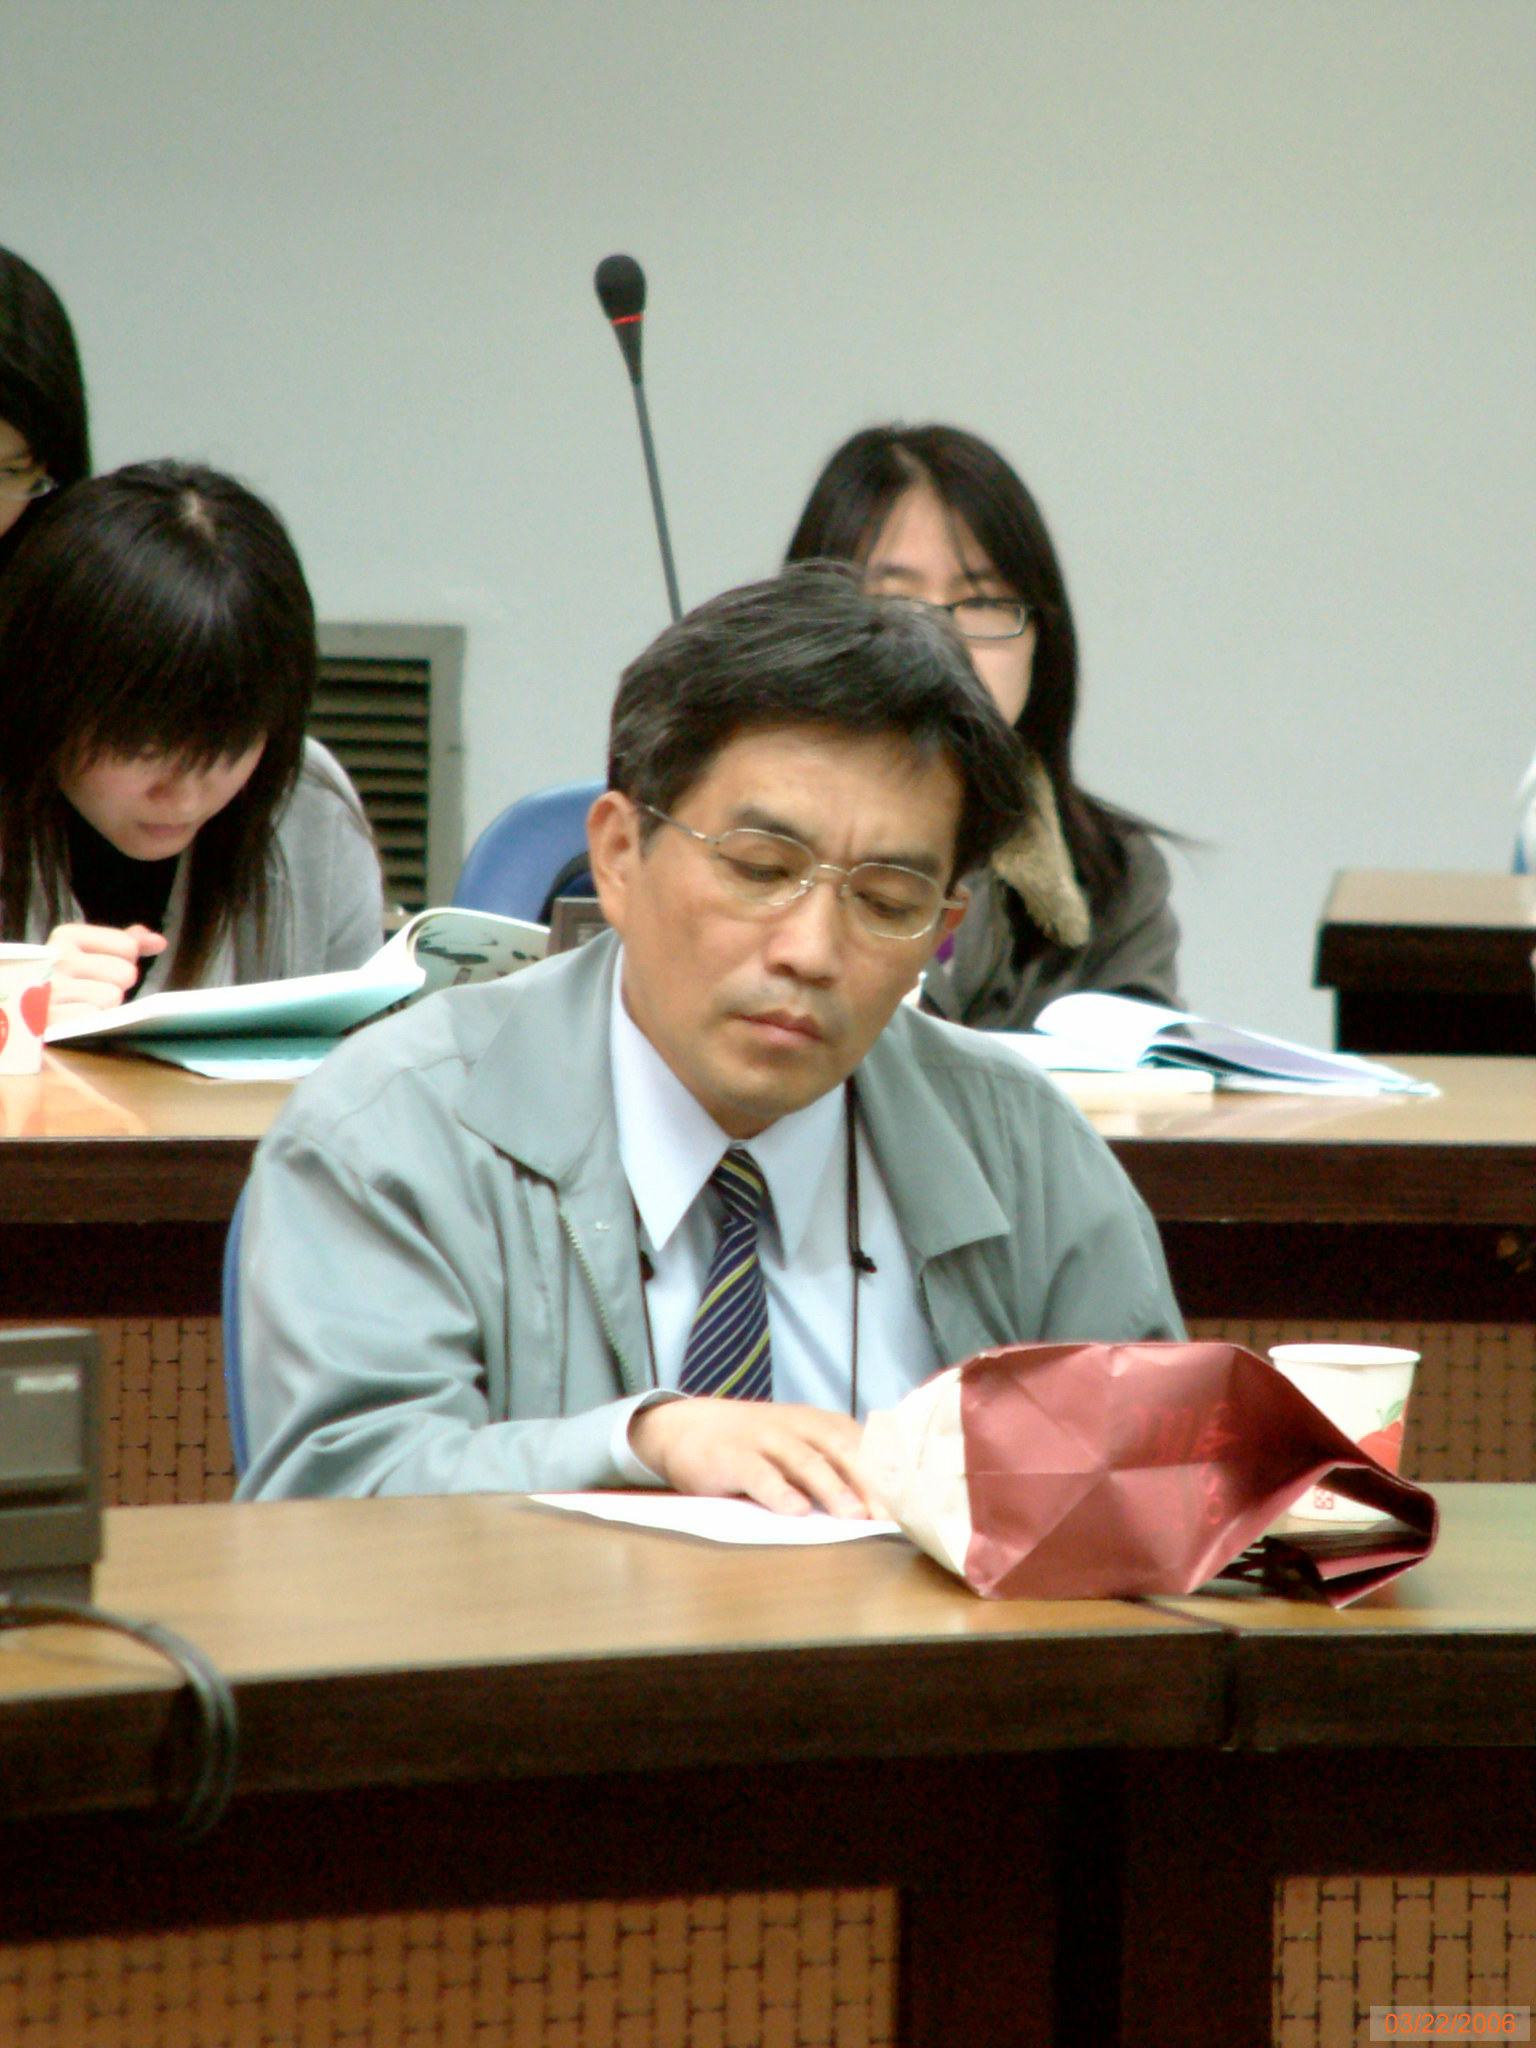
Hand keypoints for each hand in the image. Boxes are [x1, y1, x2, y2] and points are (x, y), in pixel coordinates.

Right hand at [45, 923, 167, 1023]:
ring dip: (105, 1006)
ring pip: (112, 997)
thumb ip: (126, 942)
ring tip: (83, 1003)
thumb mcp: (91, 951)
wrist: (25, 1004)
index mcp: (67, 935)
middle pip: (125, 973)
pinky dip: (92, 1022)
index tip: (101, 967)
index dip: (123, 960)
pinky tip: (77, 1018)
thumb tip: (160, 942)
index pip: (128, 946)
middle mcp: (57, 957)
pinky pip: (95, 1019)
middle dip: (116, 984)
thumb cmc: (68, 976)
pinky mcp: (50, 1018)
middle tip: (92, 989)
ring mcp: (52, 988)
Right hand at [628, 1398, 877, 1517]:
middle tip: (892, 1514)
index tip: (914, 1501)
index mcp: (819, 1424)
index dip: (889, 1471)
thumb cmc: (754, 1446)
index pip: (863, 1444)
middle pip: (841, 1447)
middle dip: (870, 1479)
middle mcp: (796, 1425)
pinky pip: (758, 1472)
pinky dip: (778, 1491)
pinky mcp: (730, 1455)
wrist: (683, 1428)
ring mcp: (763, 1438)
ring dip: (832, 1487)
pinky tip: (795, 1512)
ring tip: (853, 1516)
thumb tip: (884, 1505)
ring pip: (804, 1460)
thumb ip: (833, 1466)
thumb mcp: (797, 1446)